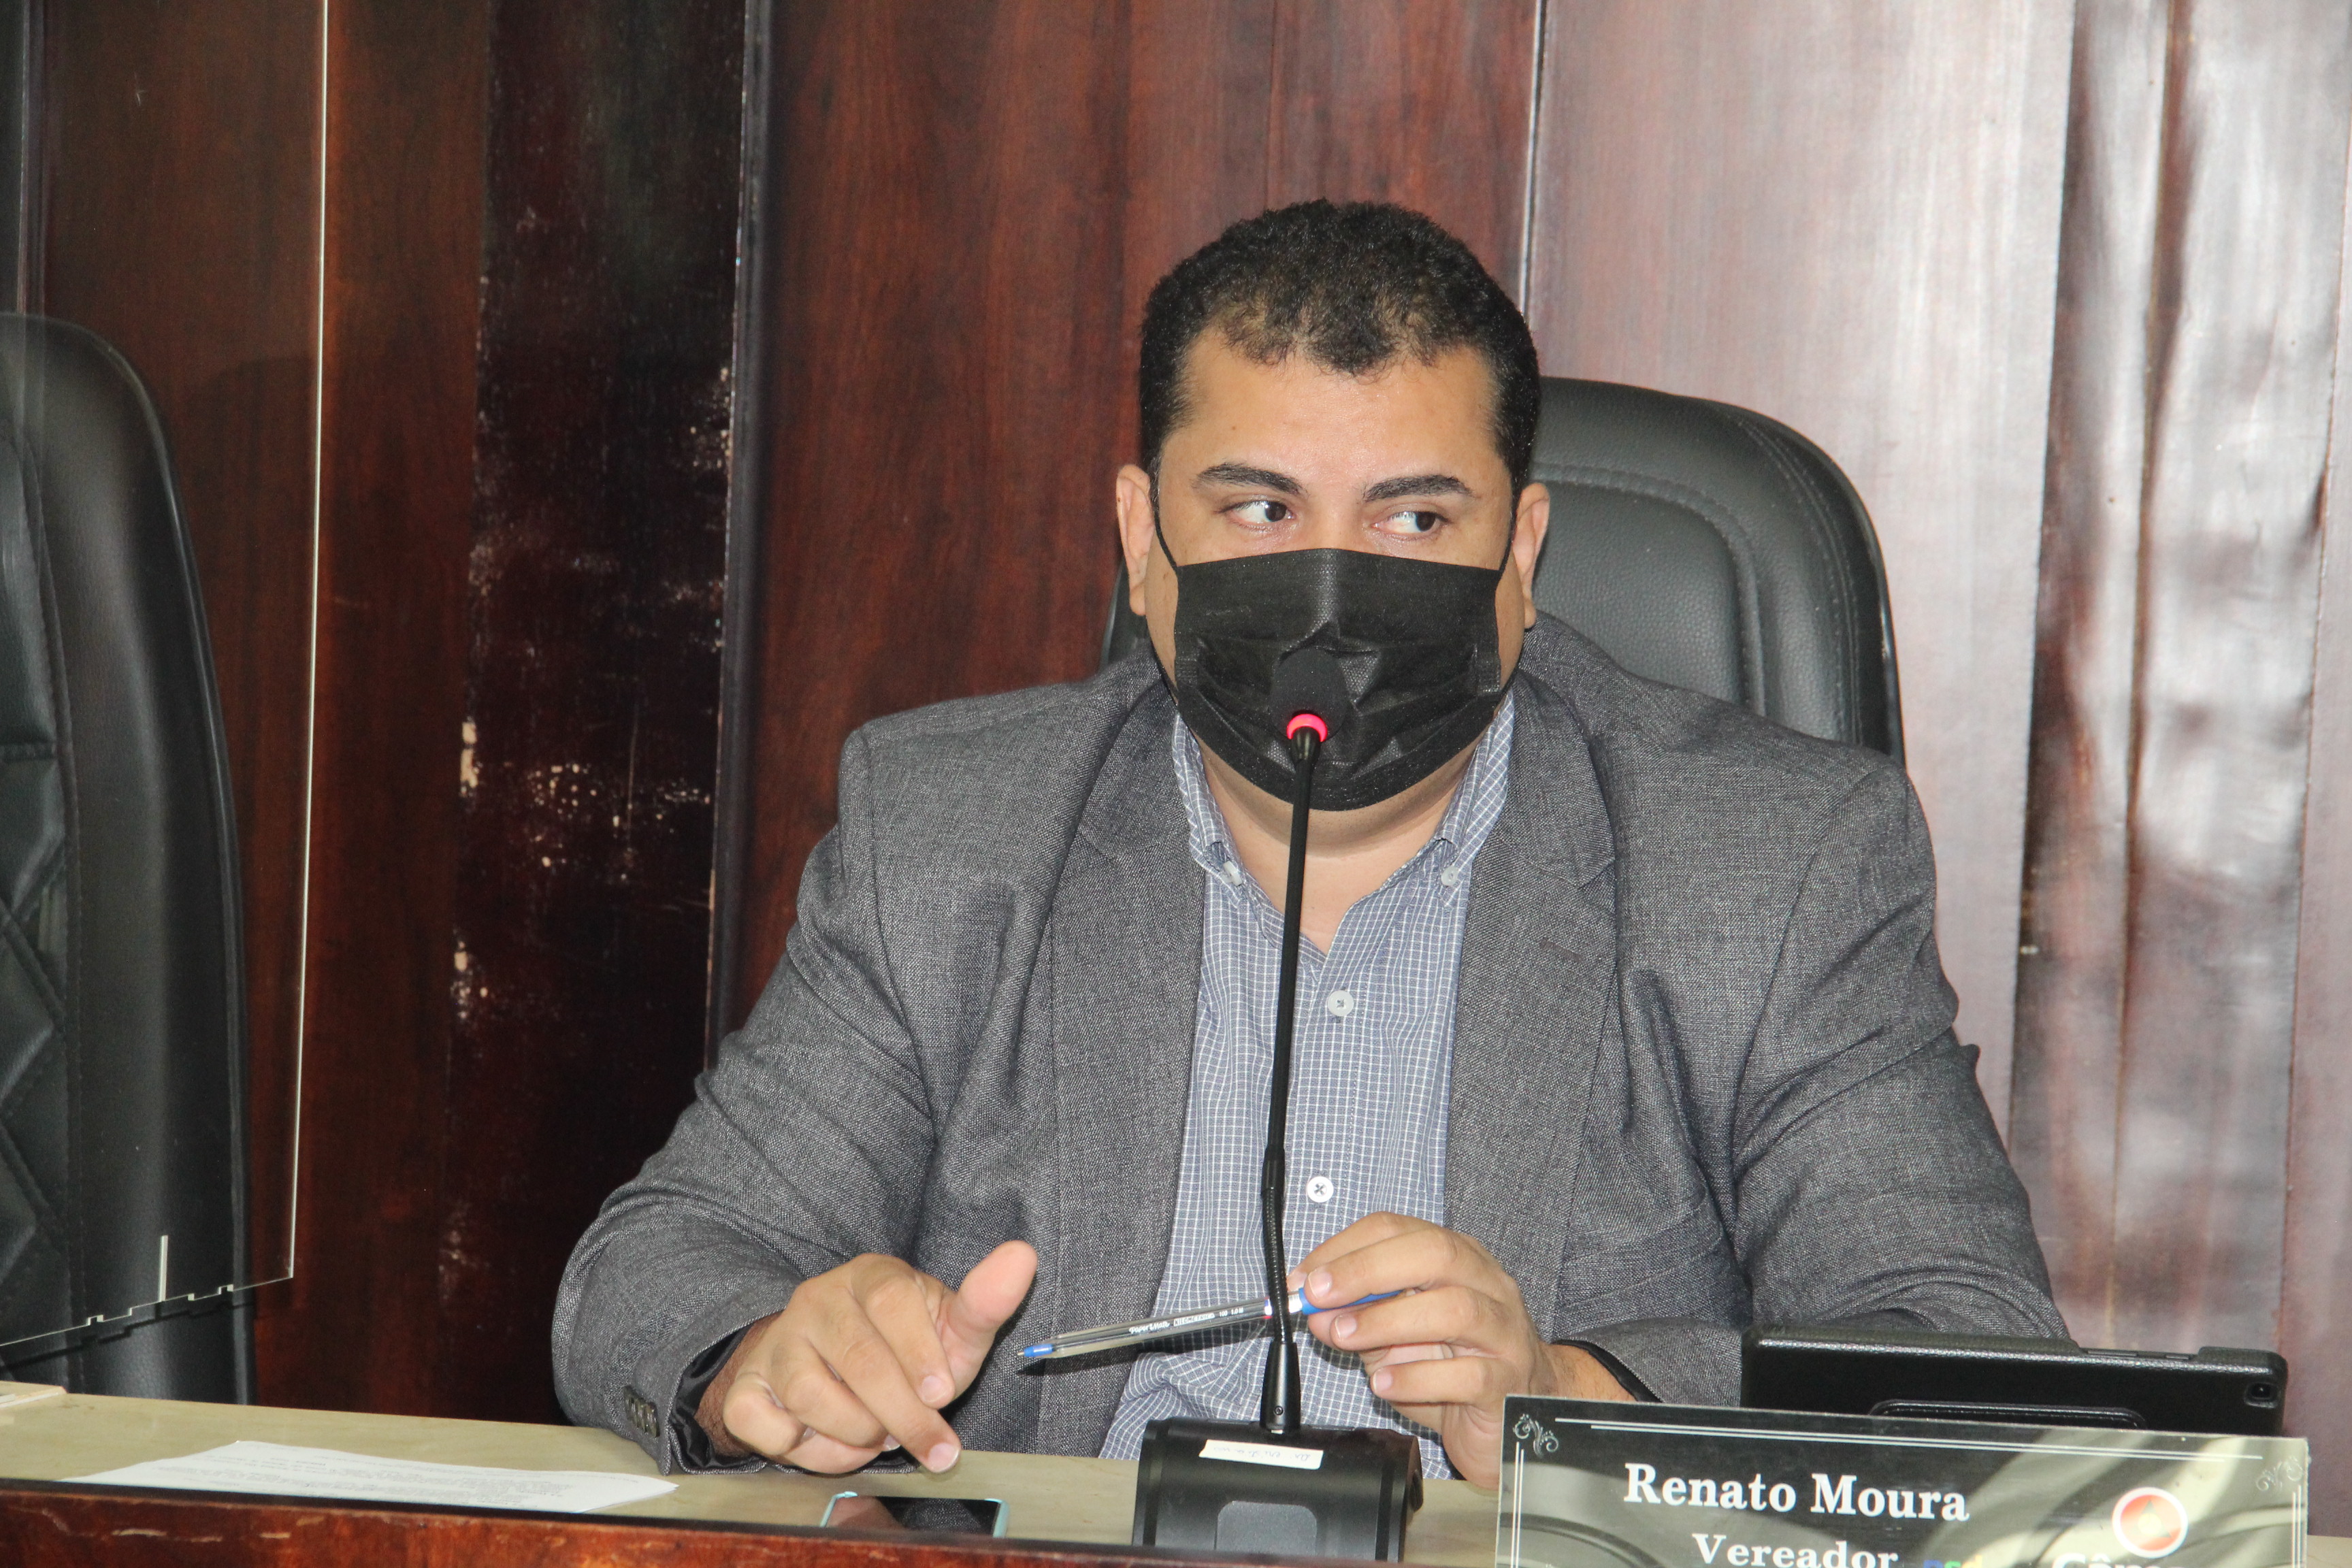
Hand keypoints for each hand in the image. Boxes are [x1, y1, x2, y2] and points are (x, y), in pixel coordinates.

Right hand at [698, 1240, 1036, 1473]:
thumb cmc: (905, 1351)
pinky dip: (800, 1446)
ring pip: (810, 1394)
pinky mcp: (747, 1386)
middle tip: (932, 1448)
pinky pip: (763, 1422)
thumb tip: (1023, 1256)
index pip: (891, 1299)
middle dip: (901, 1414)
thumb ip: (986, 1301)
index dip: (918, 1352)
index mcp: (871, 1276)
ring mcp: (778, 1342)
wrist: (831, 1370)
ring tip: (878, 1435)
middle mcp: (817, 1299)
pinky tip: (826, 1439)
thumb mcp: (951, 1329)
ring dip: (855, 1433)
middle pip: (857, 1356)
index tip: (943, 1395)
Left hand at [1292, 1213, 1628, 1486]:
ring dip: (1387, 1320)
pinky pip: (1467, 1374)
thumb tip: (1314, 1309)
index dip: (1345, 1249)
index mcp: (1457, 1259)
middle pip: (1434, 1254)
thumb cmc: (1454, 1366)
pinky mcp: (1508, 1383)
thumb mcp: (1394, 1335)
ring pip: (1455, 1308)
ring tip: (1344, 1337)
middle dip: (1367, 1269)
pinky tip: (1385, 1383)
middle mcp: (1487, 1285)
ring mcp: (1504, 1333)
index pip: (1399, 1230)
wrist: (1516, 1417)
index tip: (1304, 1279)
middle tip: (1319, 1295)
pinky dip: (1417, 1377)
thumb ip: (1357, 1317)